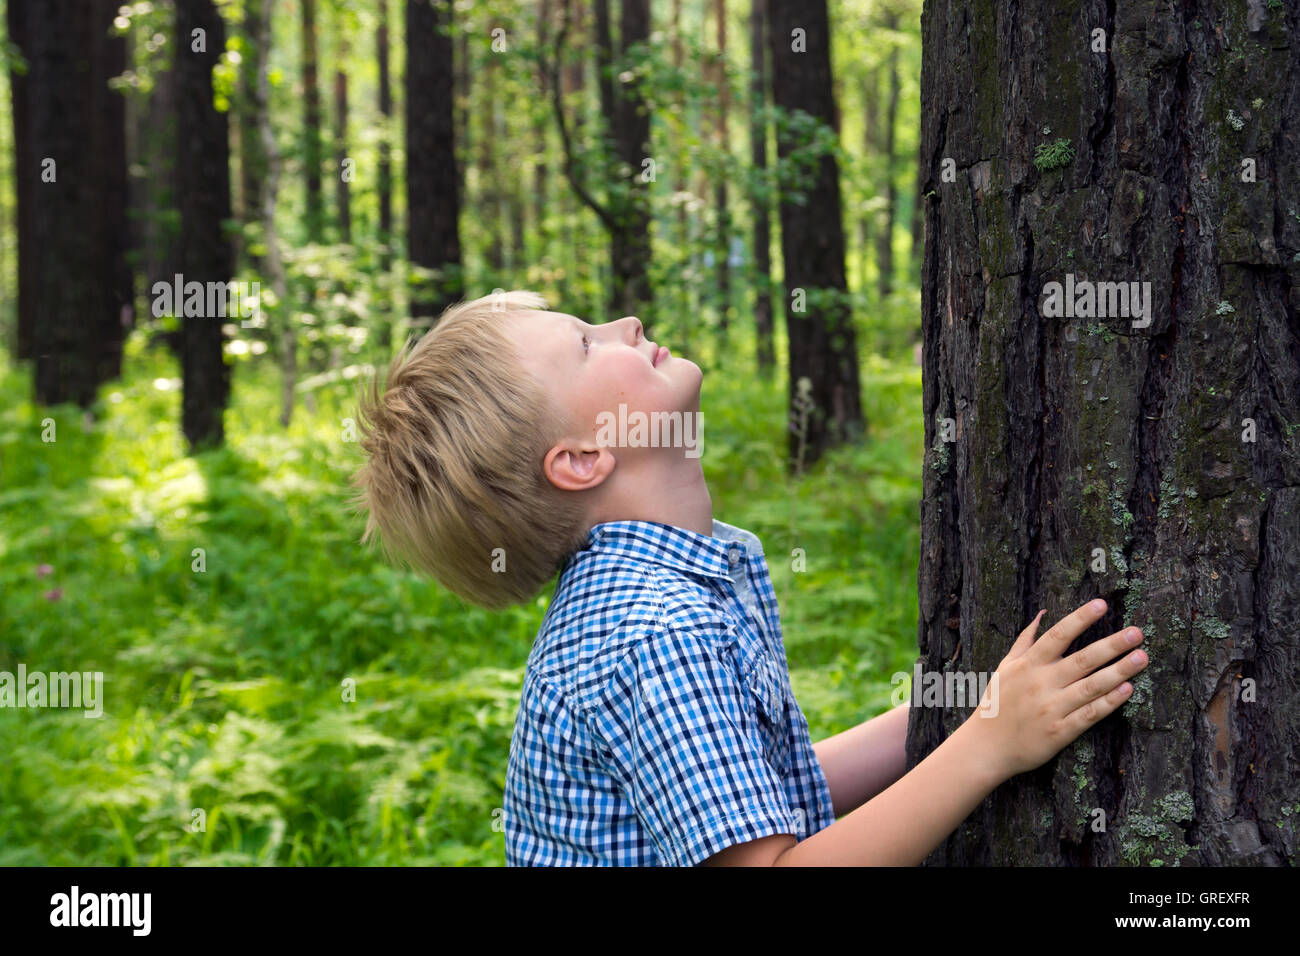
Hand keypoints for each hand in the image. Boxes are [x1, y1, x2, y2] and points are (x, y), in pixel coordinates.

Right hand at [965, 599, 1147, 780]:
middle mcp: (1042, 683)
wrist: (987, 746)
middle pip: (1083, 659)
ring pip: (1092, 686)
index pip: (1058, 635)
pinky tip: (1128, 689)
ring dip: (1119, 671)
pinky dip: (1109, 702)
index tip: (1102, 605)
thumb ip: (1024, 641)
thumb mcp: (1005, 667)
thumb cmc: (997, 703)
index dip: (1080, 619)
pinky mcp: (1061, 732)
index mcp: (1028, 665)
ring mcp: (1052, 708)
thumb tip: (1043, 614)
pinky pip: (1090, 714)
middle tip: (1136, 632)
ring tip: (1142, 657)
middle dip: (1112, 644)